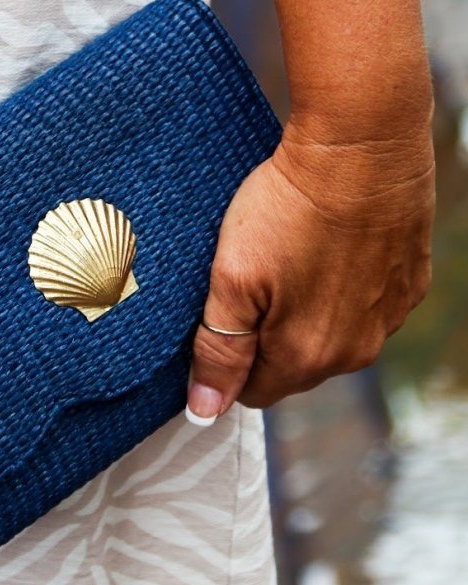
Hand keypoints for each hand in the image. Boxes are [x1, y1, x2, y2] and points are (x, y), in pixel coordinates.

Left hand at [185, 119, 434, 424]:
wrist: (361, 144)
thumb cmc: (288, 207)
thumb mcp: (233, 279)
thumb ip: (218, 351)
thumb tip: (205, 412)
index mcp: (305, 357)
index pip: (251, 392)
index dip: (228, 362)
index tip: (218, 319)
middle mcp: (354, 351)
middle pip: (291, 369)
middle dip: (264, 340)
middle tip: (250, 282)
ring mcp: (387, 318)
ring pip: (328, 340)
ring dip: (303, 316)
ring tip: (287, 261)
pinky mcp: (408, 285)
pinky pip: (362, 310)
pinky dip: (340, 291)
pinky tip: (325, 251)